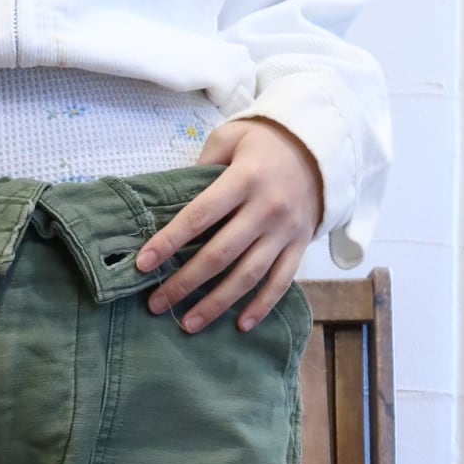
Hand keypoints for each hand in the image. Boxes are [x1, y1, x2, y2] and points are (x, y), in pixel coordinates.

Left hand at [134, 117, 323, 332]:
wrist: (321, 149)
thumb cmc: (266, 143)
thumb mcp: (232, 137)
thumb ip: (203, 165)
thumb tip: (174, 199)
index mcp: (244, 179)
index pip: (199, 216)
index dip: (169, 241)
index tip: (143, 263)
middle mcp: (266, 209)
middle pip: (220, 255)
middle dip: (184, 282)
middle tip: (156, 303)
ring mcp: (285, 231)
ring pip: (248, 276)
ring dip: (217, 304)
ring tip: (188, 324)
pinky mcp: (300, 245)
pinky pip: (281, 282)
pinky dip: (262, 306)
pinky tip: (241, 326)